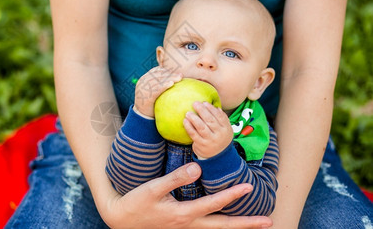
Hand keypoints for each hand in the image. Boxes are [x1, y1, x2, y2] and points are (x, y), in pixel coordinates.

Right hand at [103, 163, 272, 228]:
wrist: (121, 221)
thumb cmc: (136, 204)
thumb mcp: (152, 189)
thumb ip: (175, 178)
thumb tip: (198, 168)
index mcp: (183, 214)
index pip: (213, 204)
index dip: (232, 195)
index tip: (248, 187)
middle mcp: (189, 226)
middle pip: (223, 227)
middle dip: (246, 224)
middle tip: (269, 222)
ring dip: (237, 227)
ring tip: (256, 224)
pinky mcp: (182, 228)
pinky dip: (222, 226)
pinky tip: (228, 223)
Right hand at [134, 67, 181, 117]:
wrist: (142, 116)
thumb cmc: (151, 103)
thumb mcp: (153, 91)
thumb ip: (160, 84)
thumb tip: (174, 78)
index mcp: (144, 79)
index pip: (156, 71)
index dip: (167, 70)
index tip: (176, 72)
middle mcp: (142, 82)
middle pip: (158, 75)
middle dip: (170, 74)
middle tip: (180, 75)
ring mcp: (142, 89)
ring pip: (157, 81)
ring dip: (169, 78)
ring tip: (178, 79)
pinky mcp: (145, 97)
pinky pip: (156, 90)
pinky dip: (164, 85)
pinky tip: (171, 84)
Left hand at [184, 101, 232, 158]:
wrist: (218, 156)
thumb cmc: (219, 138)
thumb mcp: (225, 129)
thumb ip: (221, 118)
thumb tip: (215, 106)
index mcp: (226, 129)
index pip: (219, 116)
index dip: (211, 109)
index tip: (204, 102)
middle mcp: (219, 135)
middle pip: (210, 121)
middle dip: (202, 111)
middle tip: (195, 103)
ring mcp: (210, 141)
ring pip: (201, 127)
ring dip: (194, 119)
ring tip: (188, 113)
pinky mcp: (201, 145)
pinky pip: (194, 134)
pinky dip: (189, 127)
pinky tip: (185, 121)